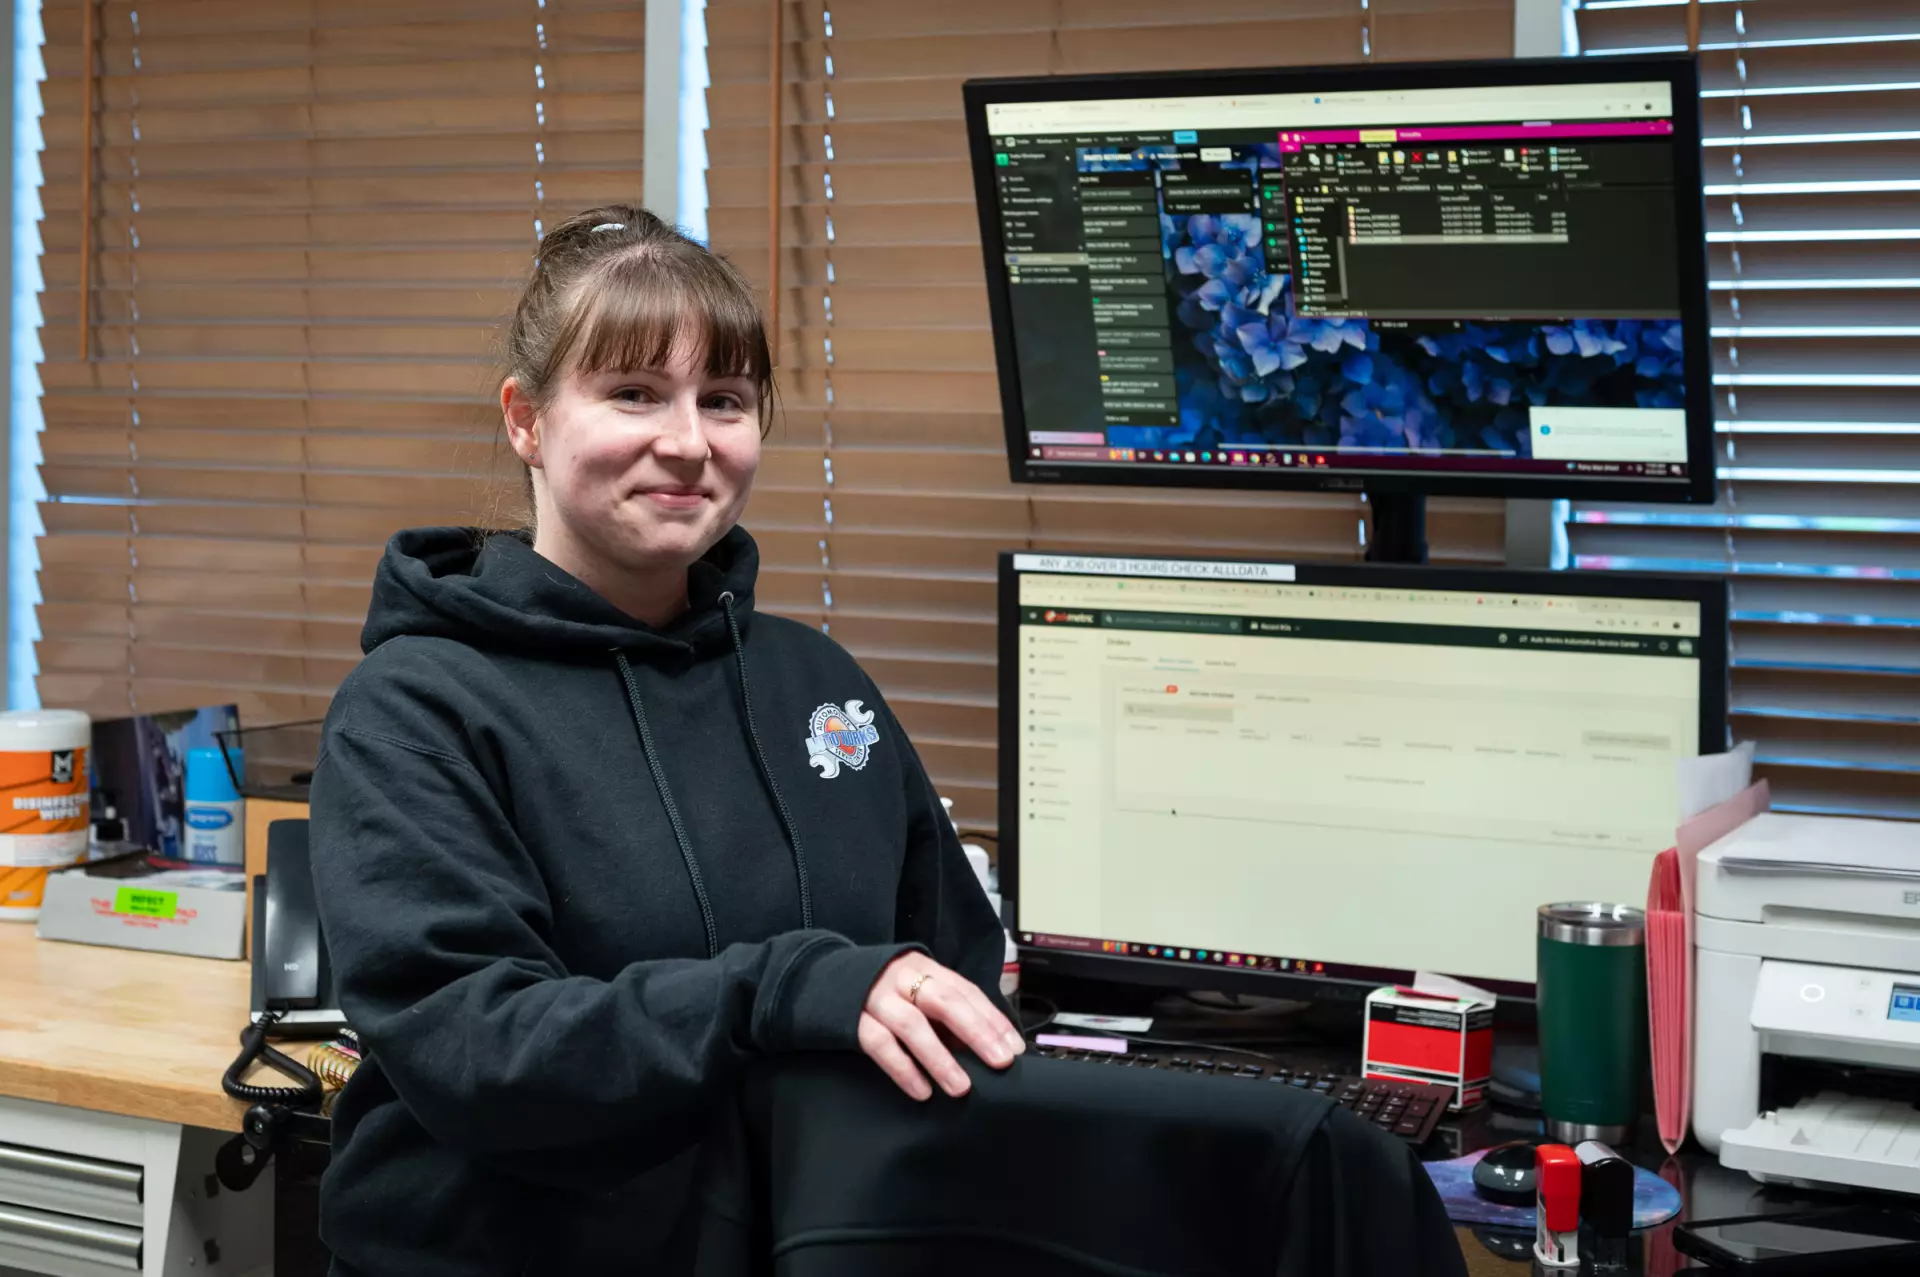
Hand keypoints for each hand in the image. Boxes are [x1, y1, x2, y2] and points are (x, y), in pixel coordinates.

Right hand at [857, 954, 1024, 1100]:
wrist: (819, 981)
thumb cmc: (881, 992)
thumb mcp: (914, 990)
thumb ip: (944, 1012)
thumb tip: (986, 1044)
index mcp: (923, 968)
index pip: (965, 991)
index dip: (991, 1019)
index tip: (1013, 1048)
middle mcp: (901, 979)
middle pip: (944, 1002)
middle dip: (976, 1032)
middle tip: (1000, 1062)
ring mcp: (875, 999)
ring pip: (912, 1026)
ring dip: (940, 1058)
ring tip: (961, 1087)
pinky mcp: (851, 1021)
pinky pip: (880, 1045)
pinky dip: (903, 1069)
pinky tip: (922, 1091)